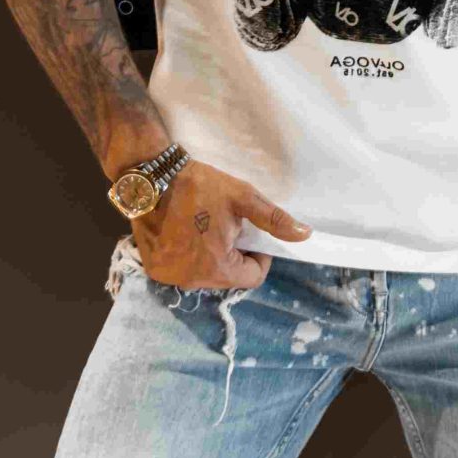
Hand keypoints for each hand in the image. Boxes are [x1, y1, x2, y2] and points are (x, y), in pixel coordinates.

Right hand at [132, 158, 310, 291]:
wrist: (151, 177)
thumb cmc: (200, 186)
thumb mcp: (243, 198)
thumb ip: (274, 220)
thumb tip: (305, 235)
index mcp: (218, 268)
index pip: (253, 277)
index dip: (259, 256)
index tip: (251, 235)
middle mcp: (193, 280)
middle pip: (229, 278)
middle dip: (234, 256)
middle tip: (227, 228)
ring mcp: (170, 277)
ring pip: (205, 275)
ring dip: (211, 257)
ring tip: (205, 229)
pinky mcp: (154, 269)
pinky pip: (183, 270)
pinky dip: (188, 257)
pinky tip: (184, 234)